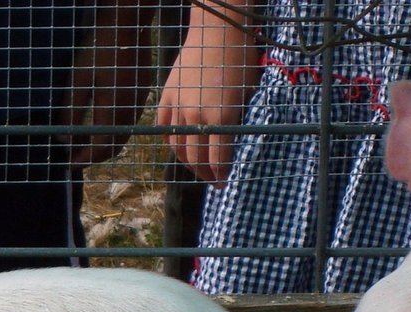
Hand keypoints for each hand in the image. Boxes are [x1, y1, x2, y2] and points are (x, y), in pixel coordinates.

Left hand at [58, 0, 157, 166]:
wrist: (127, 26)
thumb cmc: (100, 49)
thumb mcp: (78, 79)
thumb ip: (71, 112)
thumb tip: (65, 139)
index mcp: (114, 110)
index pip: (100, 148)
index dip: (84, 159)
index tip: (69, 164)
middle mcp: (130, 113)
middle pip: (113, 148)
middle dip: (93, 156)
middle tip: (74, 157)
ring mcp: (137, 105)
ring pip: (121, 137)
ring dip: (102, 145)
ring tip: (81, 143)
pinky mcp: (140, 97)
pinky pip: (126, 124)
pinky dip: (111, 132)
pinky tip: (97, 125)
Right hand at [156, 1, 259, 184]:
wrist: (216, 30)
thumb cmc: (239, 59)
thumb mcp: (245, 94)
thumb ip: (234, 122)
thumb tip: (227, 143)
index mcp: (221, 118)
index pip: (217, 160)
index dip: (220, 175)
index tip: (223, 183)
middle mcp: (196, 117)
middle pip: (195, 158)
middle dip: (204, 174)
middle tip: (211, 180)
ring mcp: (178, 108)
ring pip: (177, 147)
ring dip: (187, 161)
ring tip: (196, 167)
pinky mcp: (166, 98)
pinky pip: (165, 128)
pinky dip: (172, 141)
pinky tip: (181, 146)